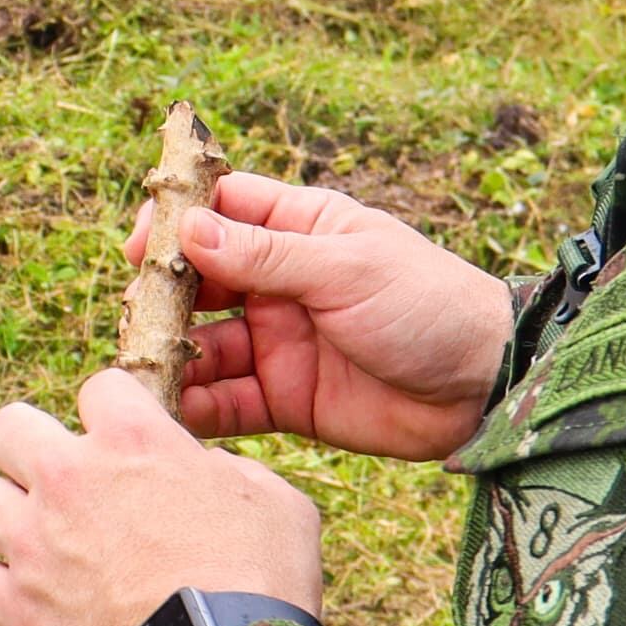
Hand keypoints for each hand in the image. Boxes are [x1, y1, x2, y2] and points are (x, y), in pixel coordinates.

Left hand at [0, 370, 326, 625]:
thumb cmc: (264, 580)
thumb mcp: (276, 501)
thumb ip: (227, 471)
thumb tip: (202, 474)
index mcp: (133, 439)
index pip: (98, 387)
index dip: (117, 416)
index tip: (130, 447)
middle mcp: (69, 478)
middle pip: (7, 426)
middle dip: (33, 448)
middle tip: (66, 485)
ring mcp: (33, 543)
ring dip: (4, 516)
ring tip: (39, 542)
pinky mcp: (17, 607)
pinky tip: (25, 600)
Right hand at [142, 172, 514, 462]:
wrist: (485, 385)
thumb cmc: (428, 304)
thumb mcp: (347, 269)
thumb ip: (266, 257)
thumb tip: (189, 231)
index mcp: (300, 231)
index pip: (222, 210)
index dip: (177, 223)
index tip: (141, 247)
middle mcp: (280, 283)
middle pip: (199, 282)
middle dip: (162, 298)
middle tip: (139, 319)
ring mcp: (280, 342)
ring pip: (205, 346)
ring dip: (172, 357)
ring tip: (141, 373)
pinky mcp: (287, 399)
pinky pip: (228, 403)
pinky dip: (196, 407)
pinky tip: (169, 414)